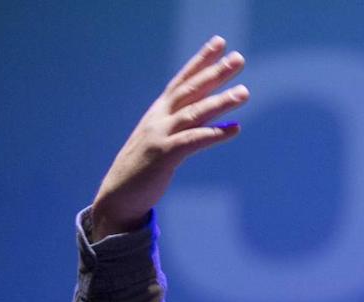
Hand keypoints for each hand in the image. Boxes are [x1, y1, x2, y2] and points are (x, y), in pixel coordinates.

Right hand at [90, 35, 248, 238]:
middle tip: (239, 58)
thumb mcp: (162, 140)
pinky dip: (214, 134)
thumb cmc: (143, 168)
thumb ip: (182, 126)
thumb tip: (208, 118)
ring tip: (244, 92)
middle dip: (215, 73)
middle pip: (191, 90)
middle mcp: (160, 118)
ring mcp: (160, 135)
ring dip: (221, 101)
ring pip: (195, 113)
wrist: (119, 196)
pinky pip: (193, 141)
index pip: (183, 80)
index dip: (201, 60)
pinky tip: (235, 129)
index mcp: (160, 112)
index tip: (219, 43)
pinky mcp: (163, 156)